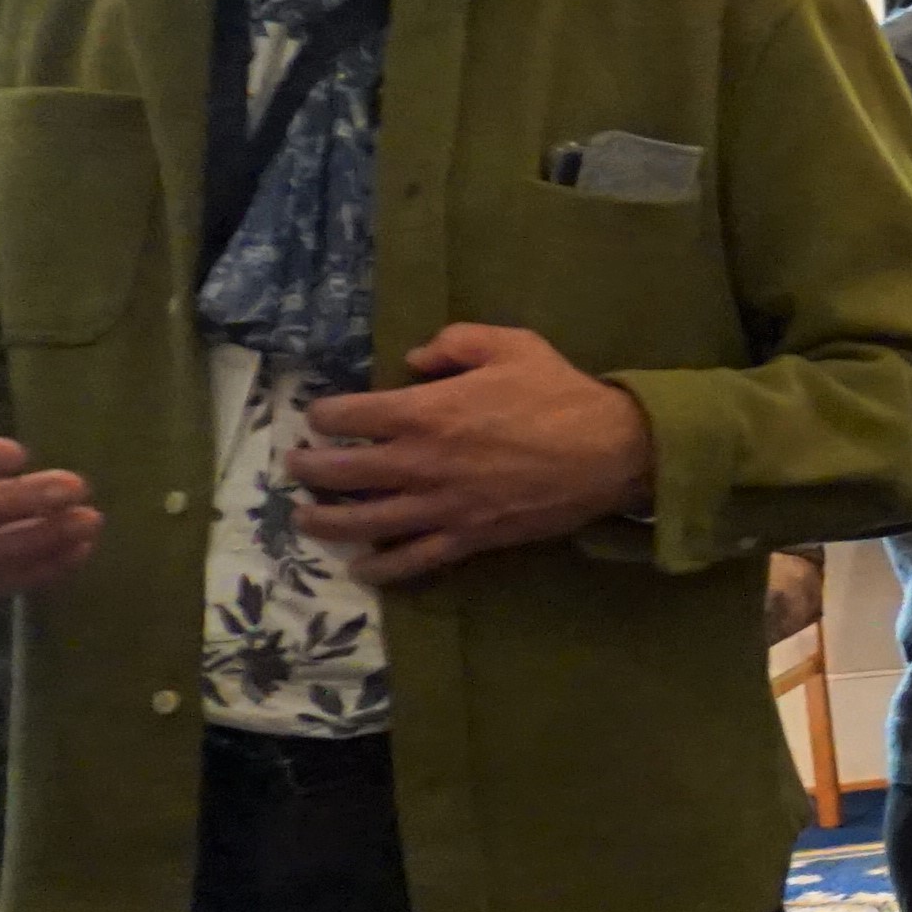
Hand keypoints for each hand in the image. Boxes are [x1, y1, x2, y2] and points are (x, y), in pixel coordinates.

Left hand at [288, 324, 657, 581]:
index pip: (346, 416)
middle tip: (298, 467)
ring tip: (306, 518)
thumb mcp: (513, 344)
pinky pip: (412, 561)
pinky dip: (380, 569)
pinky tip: (360, 569)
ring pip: (362, 523)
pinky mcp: (467, 537)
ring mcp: (440, 506)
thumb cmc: (561, 394)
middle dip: (307, 469)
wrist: (613, 451)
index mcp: (424, 412)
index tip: (319, 417)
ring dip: (324, 522)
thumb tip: (414, 359)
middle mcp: (419, 463)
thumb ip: (456, 342)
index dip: (322, 415)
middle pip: (339, 473)